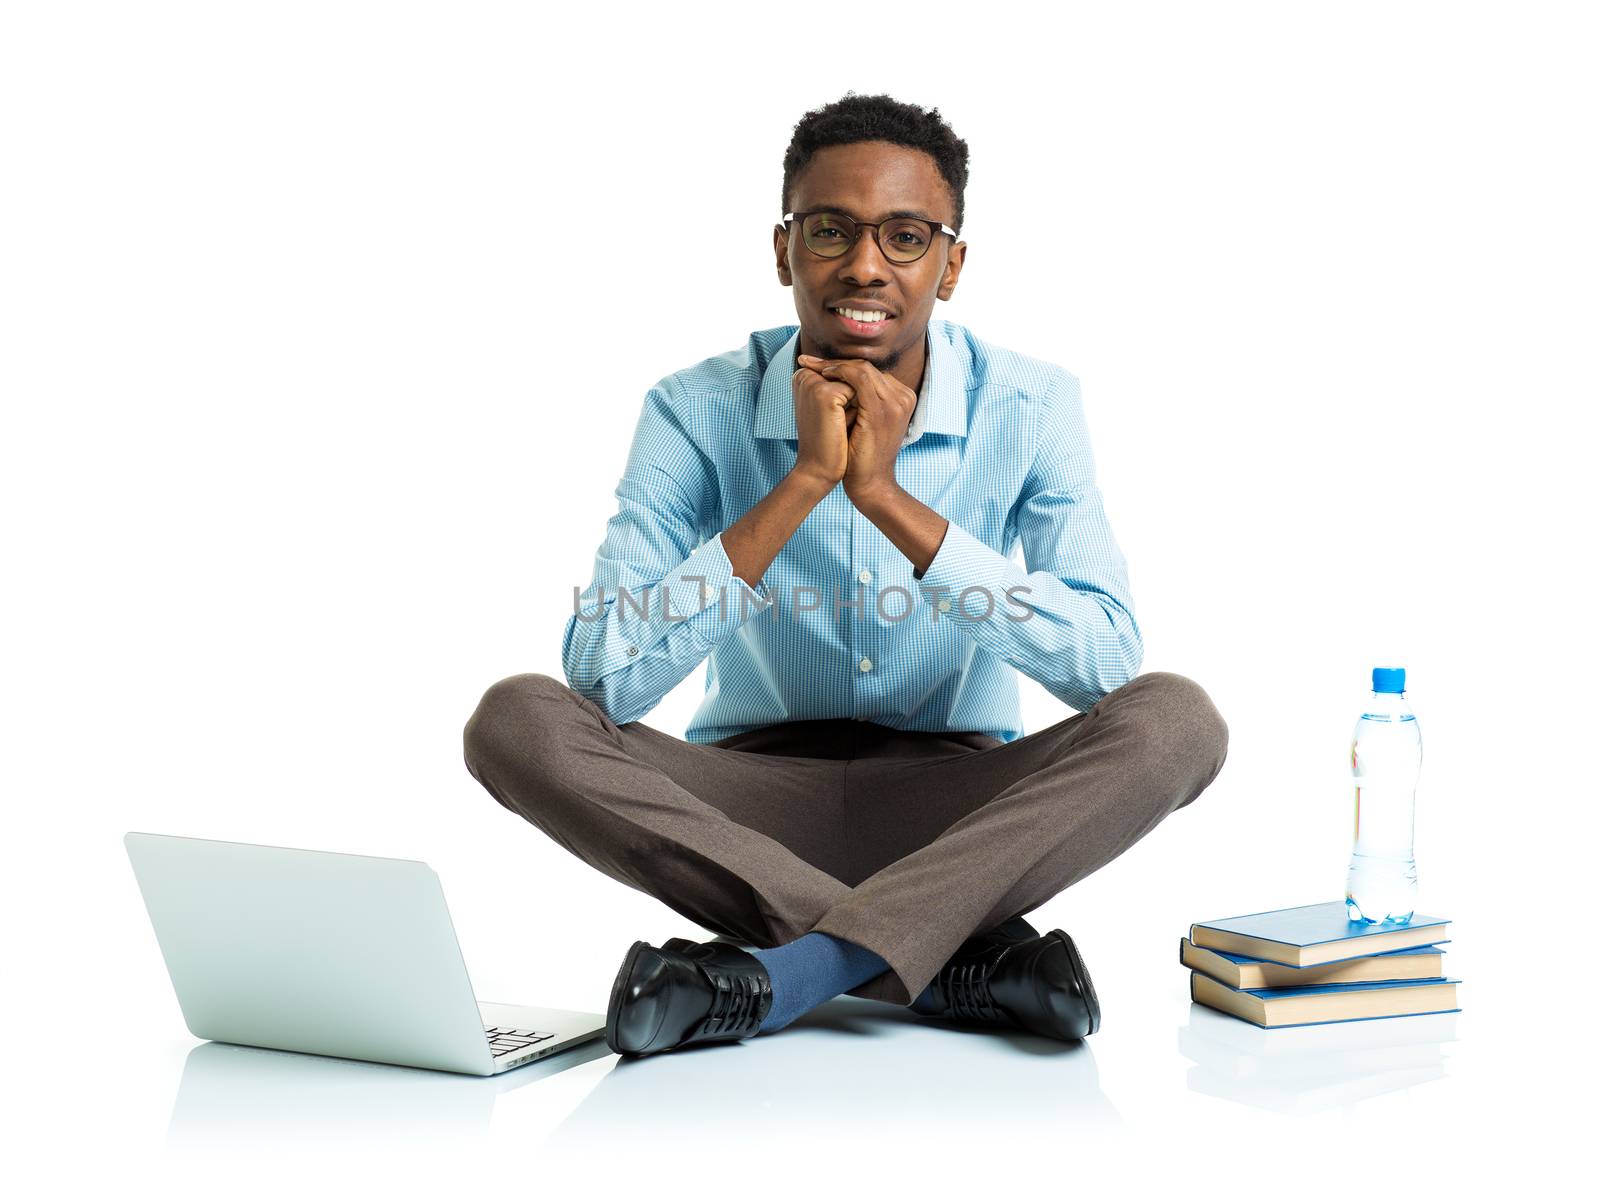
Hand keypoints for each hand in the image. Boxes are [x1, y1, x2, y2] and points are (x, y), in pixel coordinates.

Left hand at [796, 354, 915, 506]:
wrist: (870, 483)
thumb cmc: (861, 454)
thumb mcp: (865, 421)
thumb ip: (860, 399)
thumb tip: (836, 378)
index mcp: (902, 397)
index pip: (871, 370)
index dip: (843, 365)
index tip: (819, 365)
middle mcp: (903, 396)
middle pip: (867, 366)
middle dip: (836, 361)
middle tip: (809, 360)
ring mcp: (895, 402)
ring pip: (862, 368)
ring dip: (834, 365)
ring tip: (814, 368)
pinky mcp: (880, 410)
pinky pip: (859, 378)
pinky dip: (839, 373)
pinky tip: (823, 377)